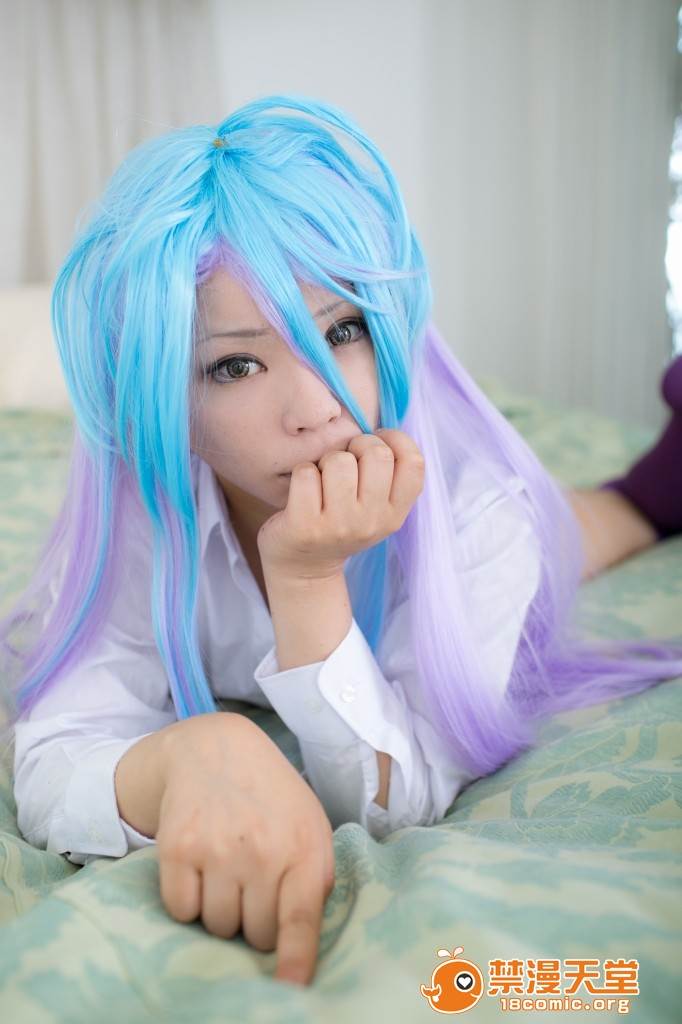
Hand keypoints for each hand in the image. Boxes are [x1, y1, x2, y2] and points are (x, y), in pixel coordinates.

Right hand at [156, 712, 334, 986]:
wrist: (215, 748)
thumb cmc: (270, 796)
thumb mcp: (309, 824)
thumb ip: (315, 878)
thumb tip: (305, 941)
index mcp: (303, 846)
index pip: (299, 919)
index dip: (295, 960)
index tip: (291, 989)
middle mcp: (261, 848)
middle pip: (255, 934)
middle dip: (253, 919)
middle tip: (251, 879)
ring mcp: (217, 848)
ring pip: (217, 926)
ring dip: (220, 909)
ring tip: (227, 865)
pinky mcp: (177, 847)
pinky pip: (181, 909)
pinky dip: (188, 898)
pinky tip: (199, 862)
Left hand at [256, 428, 425, 579]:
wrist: (303, 568)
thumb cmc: (340, 522)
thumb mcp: (374, 508)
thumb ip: (386, 476)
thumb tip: (382, 430)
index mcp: (395, 514)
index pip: (414, 462)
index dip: (395, 439)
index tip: (376, 444)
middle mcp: (372, 522)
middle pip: (376, 453)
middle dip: (356, 445)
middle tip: (345, 462)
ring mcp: (339, 526)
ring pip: (338, 460)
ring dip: (325, 461)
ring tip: (322, 481)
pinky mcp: (305, 526)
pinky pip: (305, 473)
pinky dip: (300, 474)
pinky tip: (302, 493)